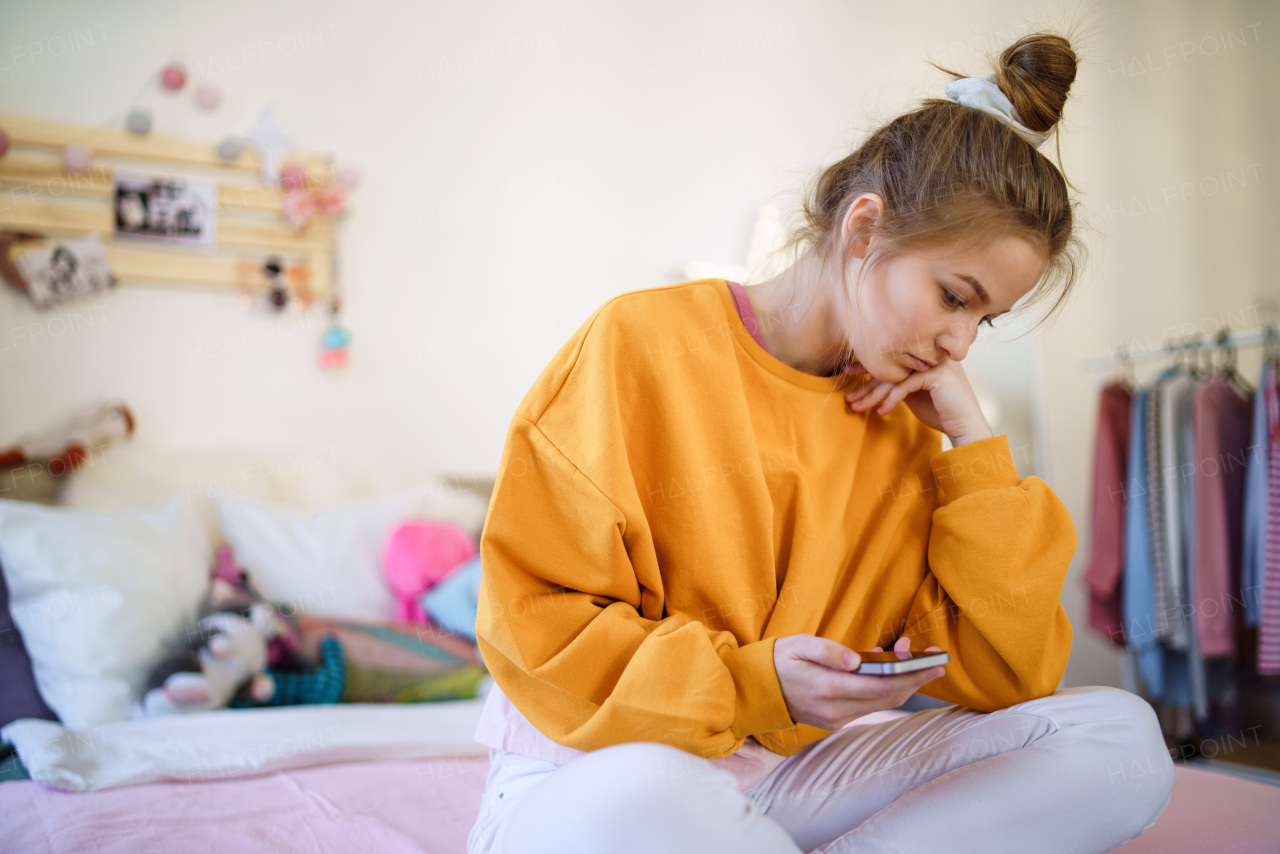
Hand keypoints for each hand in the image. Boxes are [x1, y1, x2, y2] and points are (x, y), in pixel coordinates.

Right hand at [773, 634, 945, 731]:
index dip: (911, 675)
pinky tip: (891, 672)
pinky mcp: (835, 720)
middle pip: (887, 697)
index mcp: (826, 688)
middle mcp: (834, 710)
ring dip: (903, 684)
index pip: (880, 686)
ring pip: (881, 703)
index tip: (933, 664)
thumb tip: (857, 660)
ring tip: (916, 662)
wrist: (756, 690)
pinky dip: (885, 689)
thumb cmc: (779, 660)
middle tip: (935, 660)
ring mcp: (835, 719)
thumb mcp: (799, 645)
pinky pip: (869, 705)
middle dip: (915, 678)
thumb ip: (828, 651)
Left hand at [843, 359, 993, 446]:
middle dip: (865, 383)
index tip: (848, 373)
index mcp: (924, 356)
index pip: (891, 357)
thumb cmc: (940, 412)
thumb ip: (899, 382)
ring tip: (857, 407)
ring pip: (894, 376)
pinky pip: (905, 385)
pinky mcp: (937, 375)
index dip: (868, 365)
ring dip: (873, 394)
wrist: (965, 427)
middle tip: (848, 395)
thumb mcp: (914, 394)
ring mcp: (934, 363)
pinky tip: (883, 412)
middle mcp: (929, 355)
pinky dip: (892, 400)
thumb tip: (871, 380)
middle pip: (889, 366)